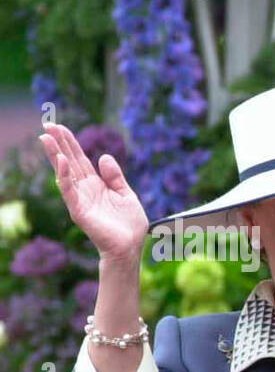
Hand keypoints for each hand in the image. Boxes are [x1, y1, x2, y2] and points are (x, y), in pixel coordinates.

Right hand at [38, 122, 148, 263]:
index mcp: (96, 184)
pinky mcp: (79, 211)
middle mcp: (85, 190)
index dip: (70, 143)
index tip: (59, 126)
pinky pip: (70, 191)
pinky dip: (64, 177)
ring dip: (55, 156)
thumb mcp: (126, 194)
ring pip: (65, 174)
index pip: (80, 159)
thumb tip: (103, 156)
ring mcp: (80, 200)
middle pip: (69, 162)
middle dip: (59, 144)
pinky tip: (61, 162)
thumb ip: (115, 176)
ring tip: (46, 138)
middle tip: (47, 124)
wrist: (131, 247)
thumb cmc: (130, 224)